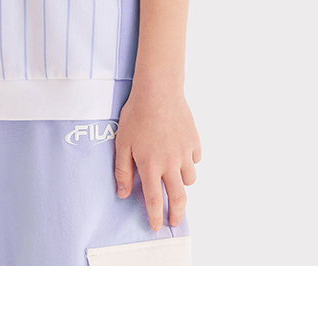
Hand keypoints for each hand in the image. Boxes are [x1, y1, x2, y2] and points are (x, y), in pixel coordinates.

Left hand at [113, 83, 201, 230]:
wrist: (158, 91)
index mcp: (151, 166)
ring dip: (182, 183)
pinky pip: (195, 159)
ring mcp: (185, 153)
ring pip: (189, 179)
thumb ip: (123, 171)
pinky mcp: (194, 141)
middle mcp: (170, 163)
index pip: (155, 200)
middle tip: (174, 221)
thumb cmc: (136, 115)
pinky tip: (179, 152)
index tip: (156, 226)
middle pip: (178, 198)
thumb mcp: (122, 143)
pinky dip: (189, 161)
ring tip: (173, 177)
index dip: (156, 217)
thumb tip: (123, 194)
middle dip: (177, 214)